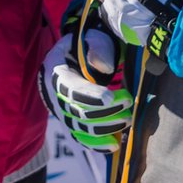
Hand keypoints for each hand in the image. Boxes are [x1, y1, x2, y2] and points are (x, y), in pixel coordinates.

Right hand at [38, 33, 130, 152]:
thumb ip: (98, 48)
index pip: (70, 88)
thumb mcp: (92, 38)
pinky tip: (114, 144)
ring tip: (127, 119)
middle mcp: (54, 95)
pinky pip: (81, 138)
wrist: (76, 56)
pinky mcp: (71, 122)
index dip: (90, 95)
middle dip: (106, 111)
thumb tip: (104, 68)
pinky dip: (96, 144)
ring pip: (81, 128)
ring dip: (106, 127)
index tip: (111, 96)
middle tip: (128, 102)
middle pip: (78, 111)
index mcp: (56, 70)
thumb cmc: (86, 46)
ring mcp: (61, 111)